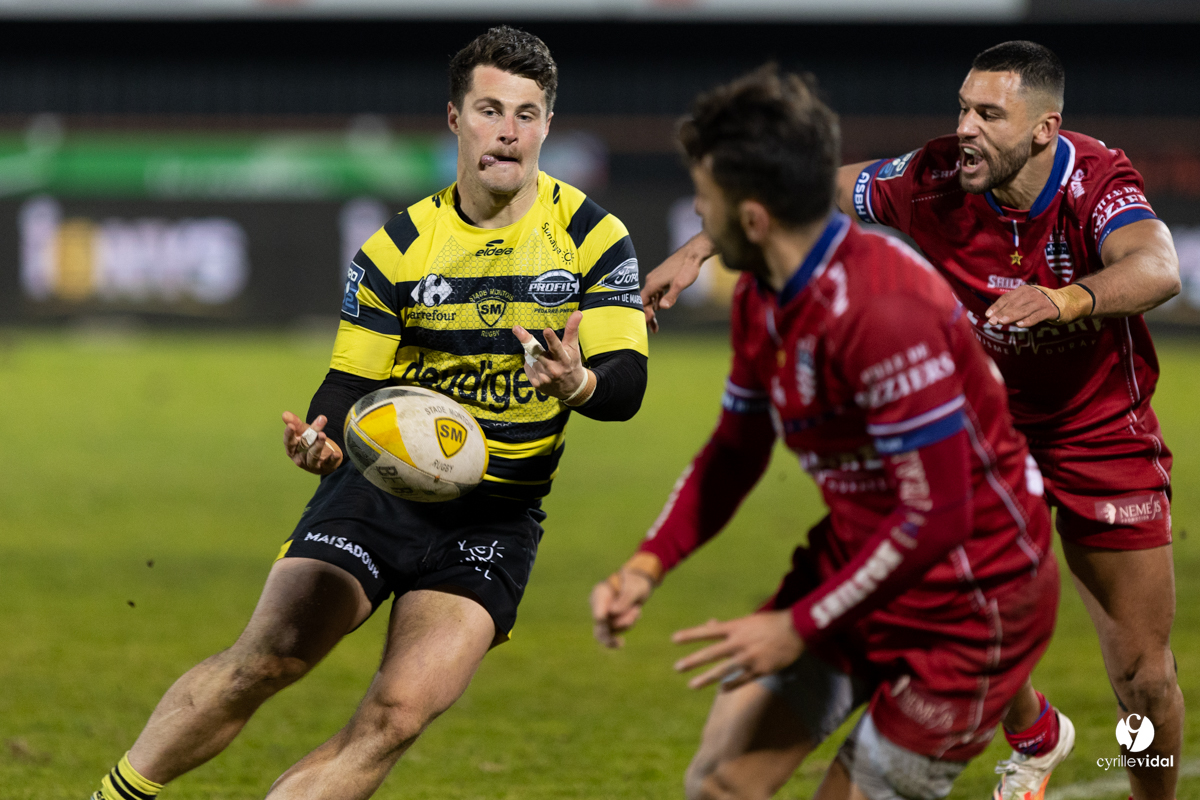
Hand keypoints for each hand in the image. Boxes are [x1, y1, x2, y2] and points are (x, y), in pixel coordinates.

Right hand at [282, 411, 343, 474]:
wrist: (322, 459)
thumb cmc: (308, 444)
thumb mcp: (303, 432)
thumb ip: (295, 423)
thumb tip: (285, 413)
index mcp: (292, 449)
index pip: (289, 442)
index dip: (289, 434)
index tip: (291, 425)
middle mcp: (300, 458)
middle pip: (303, 445)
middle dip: (309, 435)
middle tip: (317, 422)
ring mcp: (312, 464)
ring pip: (313, 455)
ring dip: (318, 445)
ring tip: (323, 435)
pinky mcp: (324, 467)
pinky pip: (328, 463)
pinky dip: (332, 459)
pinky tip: (337, 454)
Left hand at [513, 310, 594, 404]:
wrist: (571, 389)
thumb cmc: (571, 363)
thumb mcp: (573, 347)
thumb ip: (572, 330)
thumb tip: (578, 312)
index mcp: (564, 359)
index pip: (557, 347)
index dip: (551, 339)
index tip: (547, 330)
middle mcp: (553, 369)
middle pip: (537, 352)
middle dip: (526, 340)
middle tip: (516, 328)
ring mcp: (544, 378)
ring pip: (530, 357)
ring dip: (532, 353)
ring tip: (544, 357)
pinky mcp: (536, 383)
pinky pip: (527, 366)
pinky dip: (531, 363)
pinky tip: (540, 366)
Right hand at [590, 552, 662, 647]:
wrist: (639, 584)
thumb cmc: (635, 582)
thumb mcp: (633, 587)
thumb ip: (625, 598)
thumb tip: (613, 612)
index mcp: (600, 593)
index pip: (598, 611)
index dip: (602, 618)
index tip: (603, 619)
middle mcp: (599, 606)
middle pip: (600, 626)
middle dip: (618, 627)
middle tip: (620, 644)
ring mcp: (604, 615)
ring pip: (611, 631)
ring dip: (627, 622)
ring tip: (637, 609)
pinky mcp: (611, 623)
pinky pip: (619, 631)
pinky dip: (629, 624)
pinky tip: (636, 612)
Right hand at [641, 233, 711, 332]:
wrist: (693, 253)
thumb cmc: (687, 268)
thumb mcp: (680, 284)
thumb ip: (671, 297)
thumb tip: (661, 308)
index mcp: (653, 283)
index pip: (642, 301)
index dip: (643, 313)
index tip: (648, 323)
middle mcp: (651, 280)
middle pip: (645, 301)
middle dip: (648, 315)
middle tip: (653, 330)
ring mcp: (656, 279)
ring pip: (650, 297)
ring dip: (652, 309)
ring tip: (655, 324)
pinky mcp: (661, 278)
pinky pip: (655, 292)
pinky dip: (656, 301)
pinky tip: (660, 307)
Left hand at [672, 610, 803, 691]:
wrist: (796, 631)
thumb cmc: (770, 623)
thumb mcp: (747, 620)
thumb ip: (727, 626)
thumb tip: (709, 624)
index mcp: (736, 627)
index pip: (708, 631)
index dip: (691, 635)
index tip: (674, 639)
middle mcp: (740, 642)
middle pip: (712, 653)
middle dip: (693, 661)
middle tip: (677, 667)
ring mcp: (749, 657)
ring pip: (723, 670)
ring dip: (706, 678)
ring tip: (692, 685)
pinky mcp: (760, 669)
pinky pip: (741, 680)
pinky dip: (730, 685)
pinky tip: (721, 689)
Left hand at [985, 283, 1093, 327]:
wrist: (1067, 302)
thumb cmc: (1041, 304)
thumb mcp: (1027, 302)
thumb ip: (1014, 307)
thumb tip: (996, 316)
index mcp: (1024, 290)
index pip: (1007, 298)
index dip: (997, 306)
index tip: (987, 315)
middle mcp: (1032, 293)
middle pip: (1014, 304)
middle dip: (1001, 313)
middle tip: (992, 322)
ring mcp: (1042, 301)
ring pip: (1024, 310)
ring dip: (1012, 316)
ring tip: (1002, 322)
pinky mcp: (1050, 310)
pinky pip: (1037, 316)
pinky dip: (1028, 320)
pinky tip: (1020, 325)